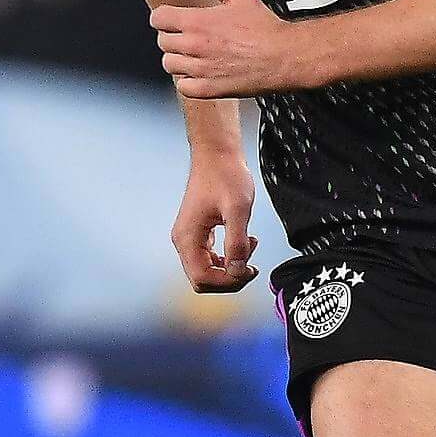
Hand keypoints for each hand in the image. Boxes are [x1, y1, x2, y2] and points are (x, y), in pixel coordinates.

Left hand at [152, 0, 315, 98]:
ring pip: (169, 64)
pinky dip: (187, 80)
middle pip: (162, 41)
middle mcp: (194, 46)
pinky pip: (182, 87)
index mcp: (197, 22)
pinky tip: (200, 72)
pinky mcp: (208, 90)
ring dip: (178, 58)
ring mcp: (200, 70)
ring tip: (194, 54)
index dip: (163, 17)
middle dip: (172, 36)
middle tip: (188, 35)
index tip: (171, 19)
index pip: (158, 19)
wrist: (283, 56)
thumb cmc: (264, 27)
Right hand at [172, 151, 258, 292]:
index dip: (227, 281)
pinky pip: (210, 259)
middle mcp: (183, 241)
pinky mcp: (198, 234)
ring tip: (250, 248)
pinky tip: (244, 243)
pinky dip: (228, 259)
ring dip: (230, 269)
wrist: (217, 154)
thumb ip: (237, 242)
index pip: (202, 278)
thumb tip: (238, 270)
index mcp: (188, 237)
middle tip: (252, 266)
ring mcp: (189, 238)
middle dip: (229, 279)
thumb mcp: (238, 209)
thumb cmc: (226, 175)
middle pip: (202, 279)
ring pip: (206, 271)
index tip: (249, 269)